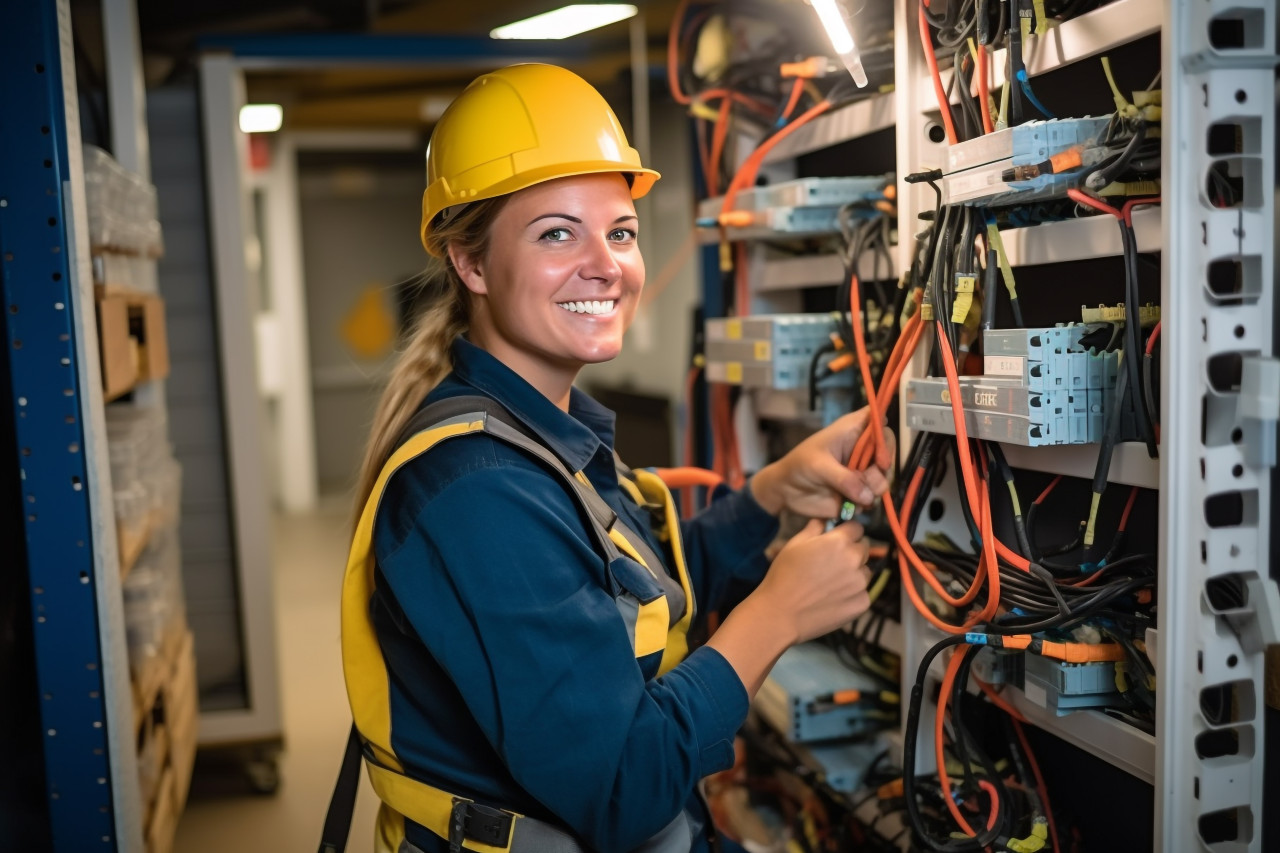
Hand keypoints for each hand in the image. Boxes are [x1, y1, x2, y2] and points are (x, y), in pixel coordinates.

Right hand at [747, 519, 873, 644]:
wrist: (781, 614)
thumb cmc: (784, 576)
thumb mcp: (794, 545)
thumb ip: (814, 528)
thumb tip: (824, 521)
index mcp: (839, 542)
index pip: (857, 528)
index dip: (847, 532)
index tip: (839, 539)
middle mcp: (855, 560)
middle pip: (864, 549)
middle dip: (852, 552)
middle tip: (832, 564)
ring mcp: (860, 583)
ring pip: (865, 571)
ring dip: (854, 573)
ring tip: (832, 583)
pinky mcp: (862, 603)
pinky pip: (863, 593)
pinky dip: (853, 594)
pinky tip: (834, 598)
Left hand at [749, 409, 895, 518]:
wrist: (785, 490)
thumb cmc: (799, 465)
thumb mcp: (818, 466)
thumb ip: (843, 479)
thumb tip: (868, 496)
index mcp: (853, 431)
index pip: (879, 423)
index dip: (885, 439)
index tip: (880, 458)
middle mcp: (862, 450)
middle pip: (887, 455)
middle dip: (881, 471)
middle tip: (868, 480)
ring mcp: (862, 472)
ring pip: (883, 480)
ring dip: (874, 490)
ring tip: (858, 496)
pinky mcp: (859, 492)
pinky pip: (873, 499)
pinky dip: (865, 503)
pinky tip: (850, 505)